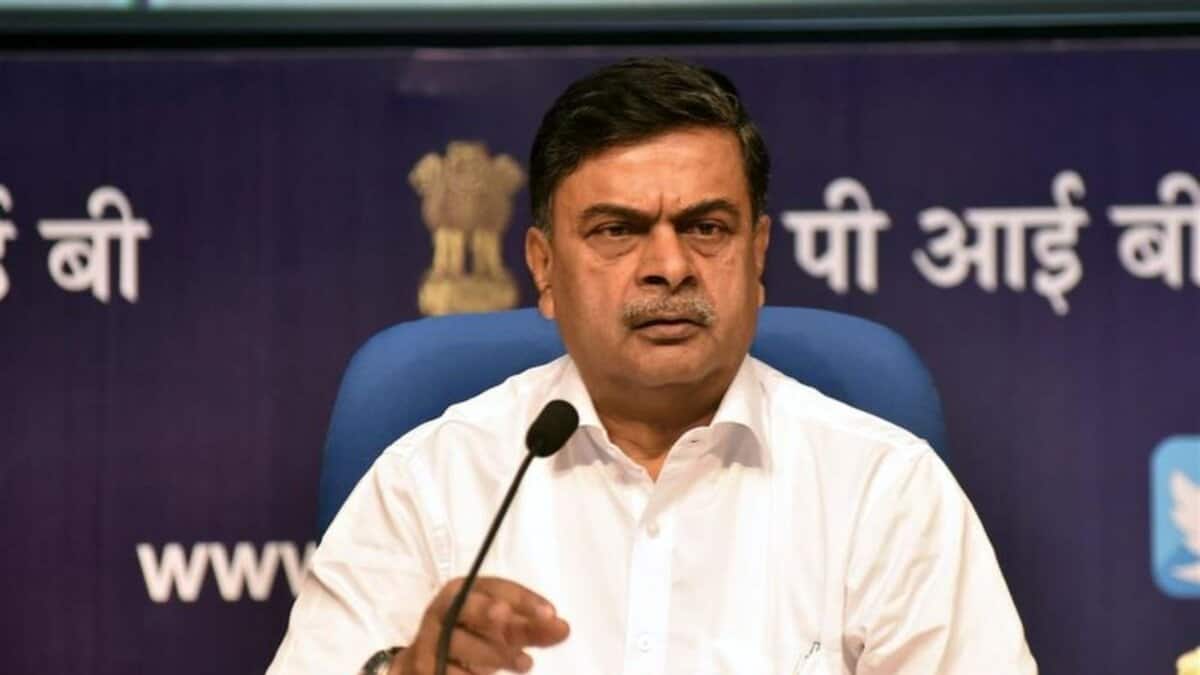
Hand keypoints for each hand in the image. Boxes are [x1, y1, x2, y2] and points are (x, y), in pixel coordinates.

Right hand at [390, 576, 569, 674]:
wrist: (427, 660)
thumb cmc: (472, 634)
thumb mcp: (500, 627)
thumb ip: (530, 626)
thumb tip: (562, 629)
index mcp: (465, 589)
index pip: (496, 587)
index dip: (523, 600)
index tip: (551, 613)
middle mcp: (444, 608)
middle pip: (469, 608)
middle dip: (488, 612)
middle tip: (507, 617)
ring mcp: (430, 637)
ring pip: (461, 643)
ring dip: (495, 653)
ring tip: (525, 663)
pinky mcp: (424, 665)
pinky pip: (450, 671)